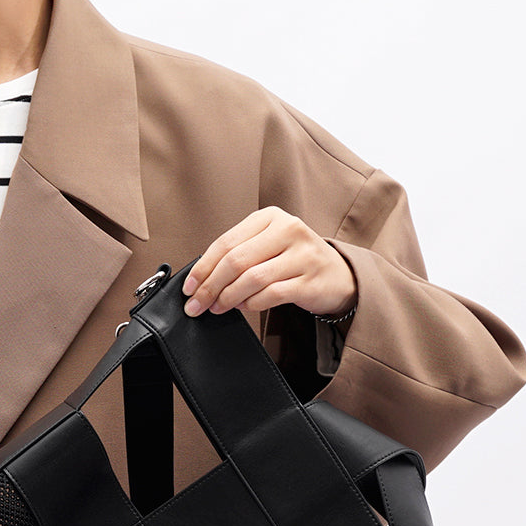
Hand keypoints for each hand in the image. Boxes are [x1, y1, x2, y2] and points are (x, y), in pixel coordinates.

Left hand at [181, 207, 356, 319]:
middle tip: (197, 305)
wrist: (338, 275)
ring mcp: (302, 254)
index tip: (188, 289)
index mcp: (270, 217)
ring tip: (218, 308)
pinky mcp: (310, 280)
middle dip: (210, 287)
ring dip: (228, 298)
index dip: (202, 269)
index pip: (226, 243)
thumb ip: (238, 255)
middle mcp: (288, 230)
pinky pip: (270, 295)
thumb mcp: (266, 246)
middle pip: (235, 261)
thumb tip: (200, 280)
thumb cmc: (293, 261)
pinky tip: (244, 307)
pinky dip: (251, 304)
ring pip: (251, 279)